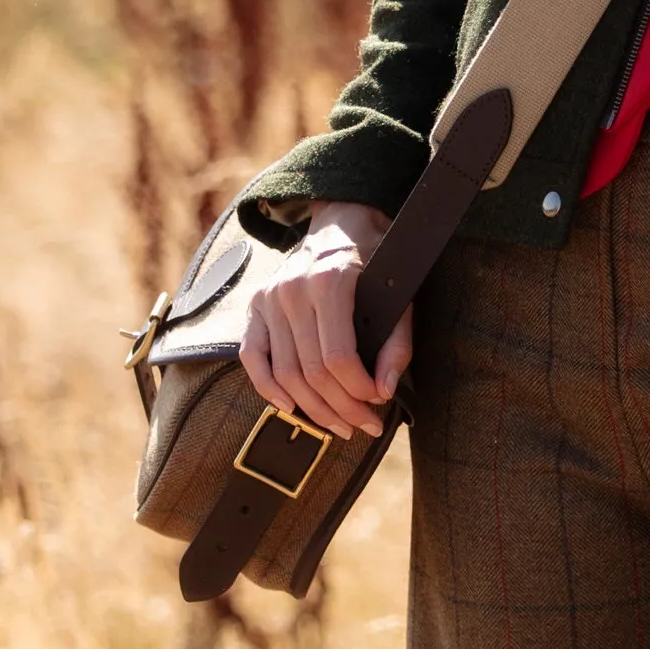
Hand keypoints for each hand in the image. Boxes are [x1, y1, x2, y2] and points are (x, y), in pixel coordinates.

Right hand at [240, 203, 408, 439]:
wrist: (341, 222)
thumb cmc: (376, 260)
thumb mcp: (398, 294)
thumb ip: (397, 343)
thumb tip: (383, 391)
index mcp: (329, 283)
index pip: (337, 358)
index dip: (358, 391)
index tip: (377, 404)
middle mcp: (292, 291)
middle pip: (310, 372)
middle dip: (340, 408)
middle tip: (363, 426)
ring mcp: (268, 298)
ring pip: (284, 373)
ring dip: (312, 409)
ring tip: (338, 426)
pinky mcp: (255, 306)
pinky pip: (251, 357)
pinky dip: (267, 388)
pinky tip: (290, 409)